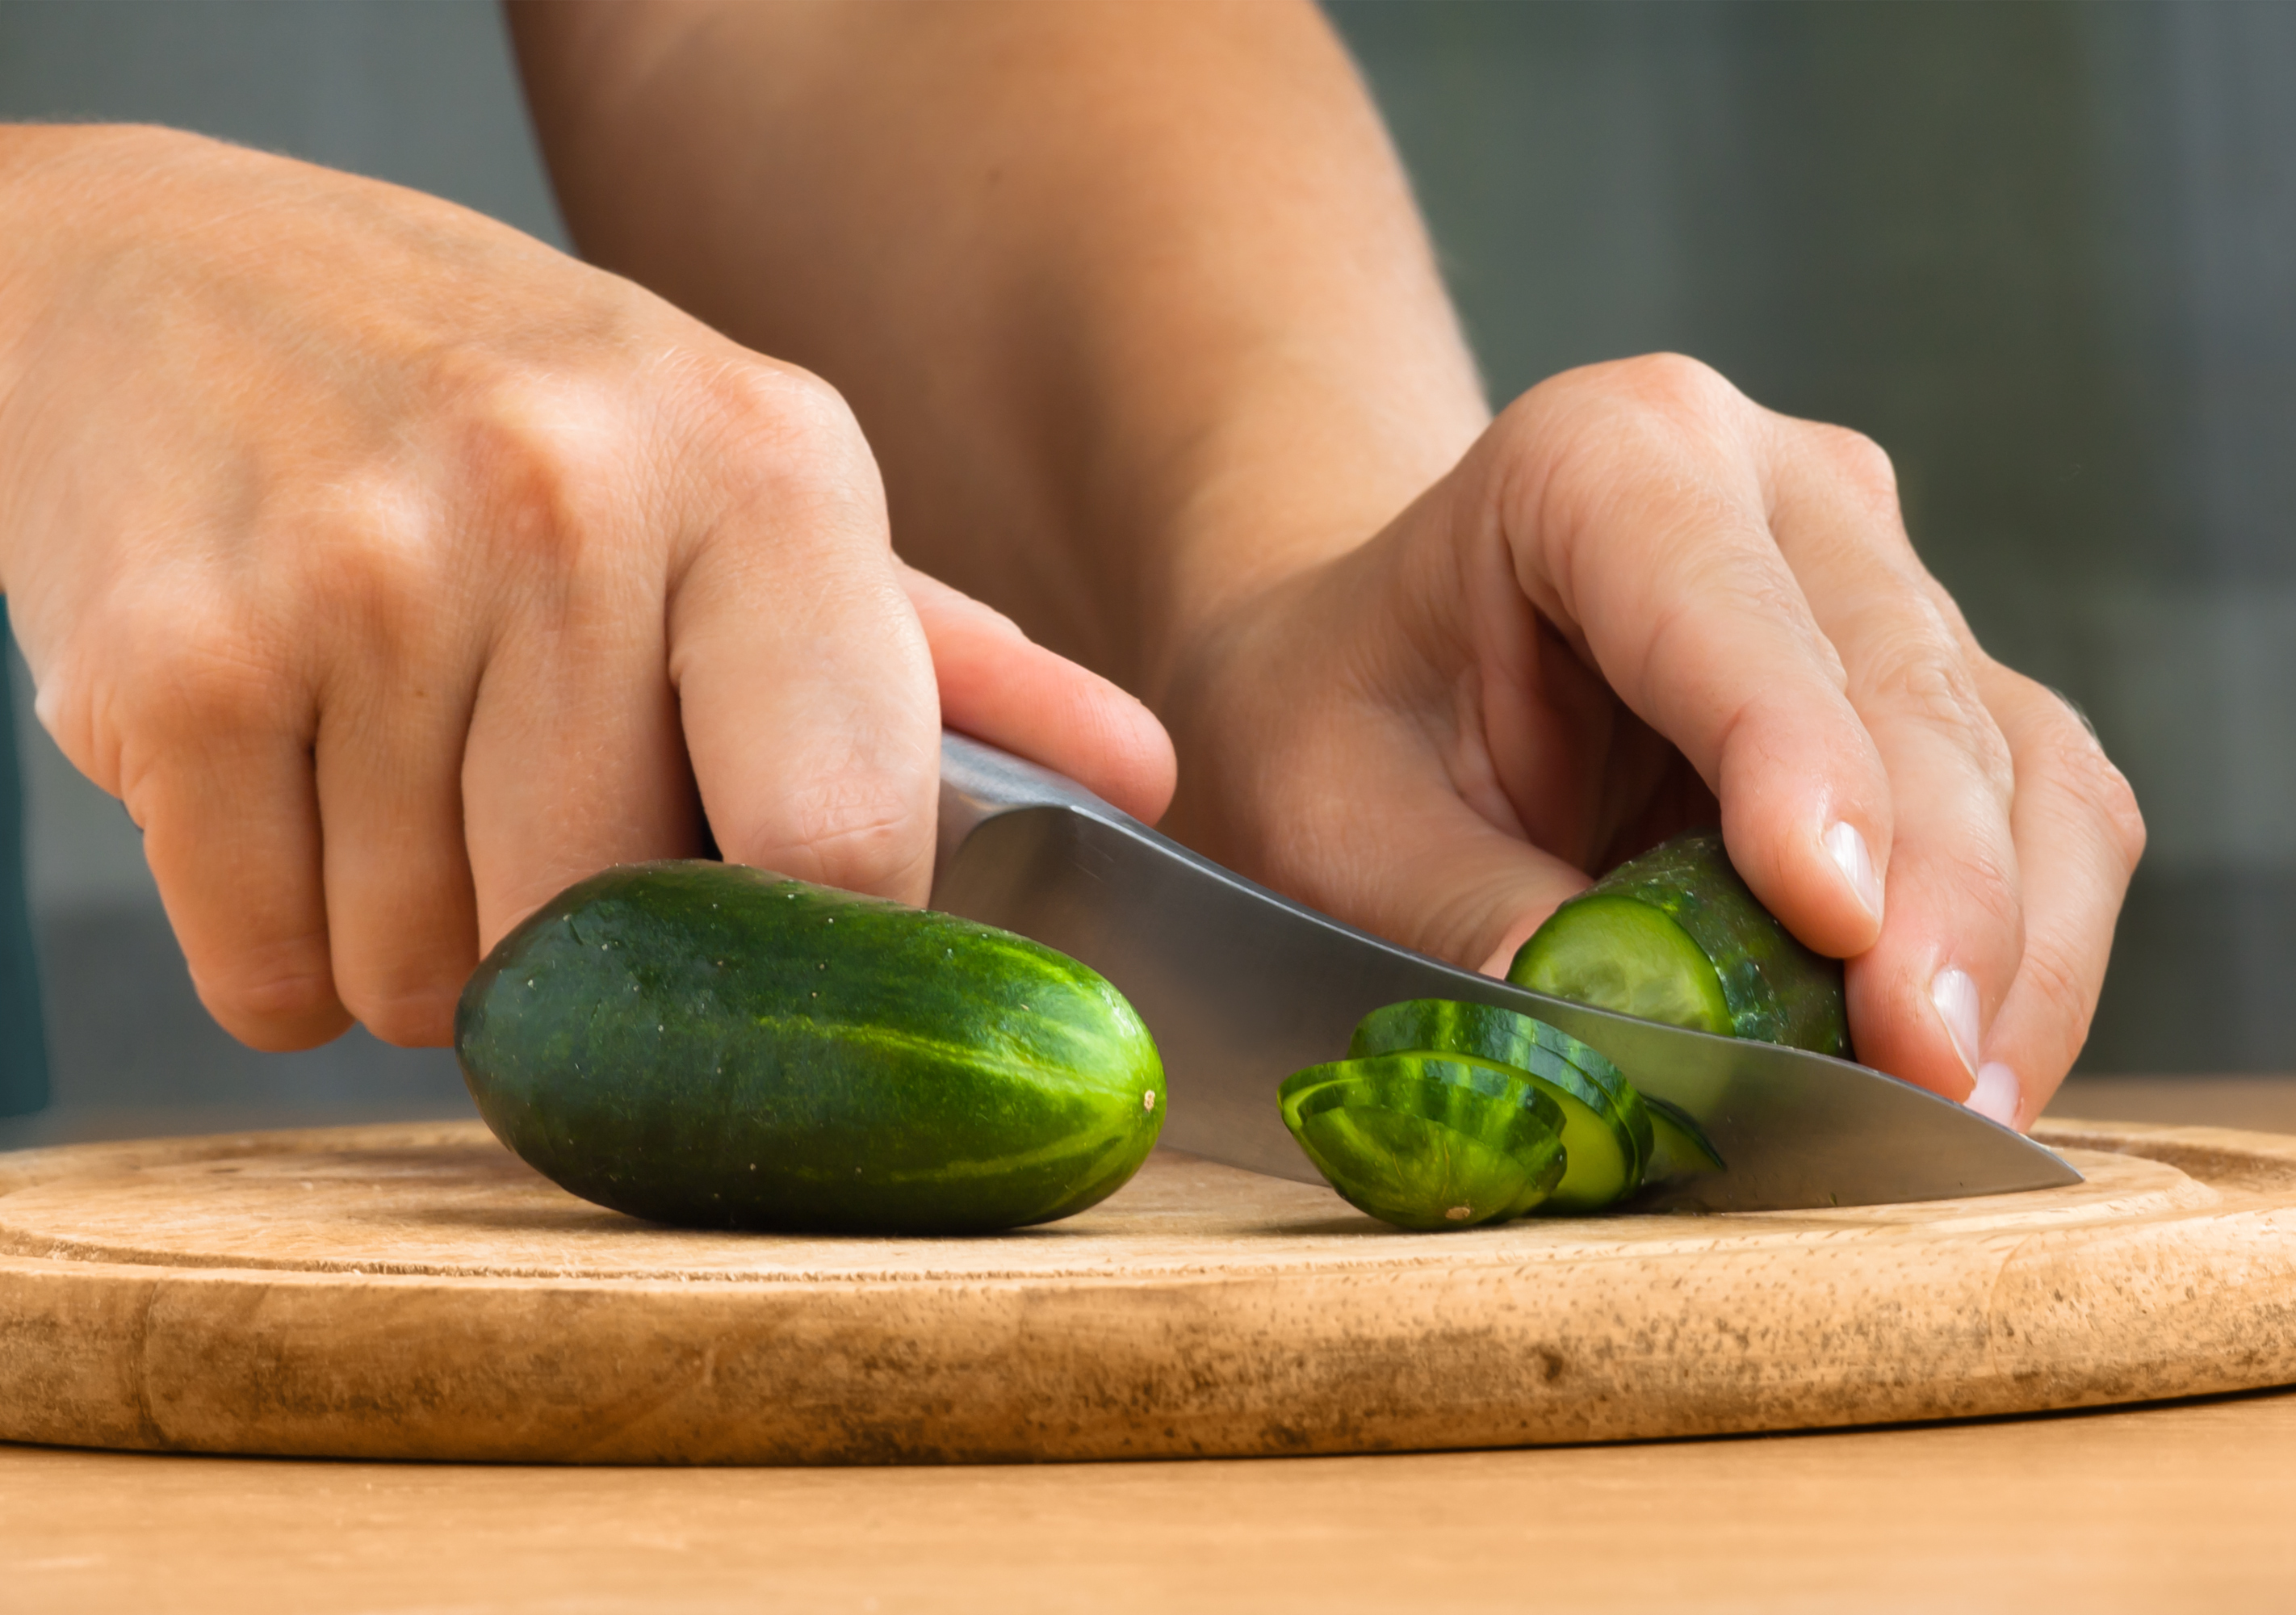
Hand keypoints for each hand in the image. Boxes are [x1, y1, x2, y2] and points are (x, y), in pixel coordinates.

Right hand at [0, 127, 1171, 1052]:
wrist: (167, 275)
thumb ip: (943, 657)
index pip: (844, 839)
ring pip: (432, 982)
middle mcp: (569, 503)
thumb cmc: (503, 405)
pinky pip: (268, 978)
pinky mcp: (175, 661)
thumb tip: (1139, 781)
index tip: (766, 950)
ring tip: (394, 768)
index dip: (809, 954)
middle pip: (617, 942)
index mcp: (763, 468)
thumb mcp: (746, 475)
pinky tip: (282, 790)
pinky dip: (276, 946)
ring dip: (420, 945)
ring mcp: (360, 574)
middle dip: (577, 950)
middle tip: (526, 811)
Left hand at [1156, 355, 2143, 1126]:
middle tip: (1925, 1076)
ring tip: (1959, 1107)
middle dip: (1936, 896)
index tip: (1837, 922)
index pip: (1726, 605)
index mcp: (1601, 456)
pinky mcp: (1941, 687)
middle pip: (1906, 687)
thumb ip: (1452, 908)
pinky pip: (2043, 811)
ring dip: (2009, 942)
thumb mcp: (1331, 813)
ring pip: (2012, 754)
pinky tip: (1975, 1068)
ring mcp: (1879, 579)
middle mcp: (1777, 485)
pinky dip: (2031, 948)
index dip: (1799, 762)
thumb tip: (1597, 1036)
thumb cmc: (1340, 712)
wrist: (1381, 662)